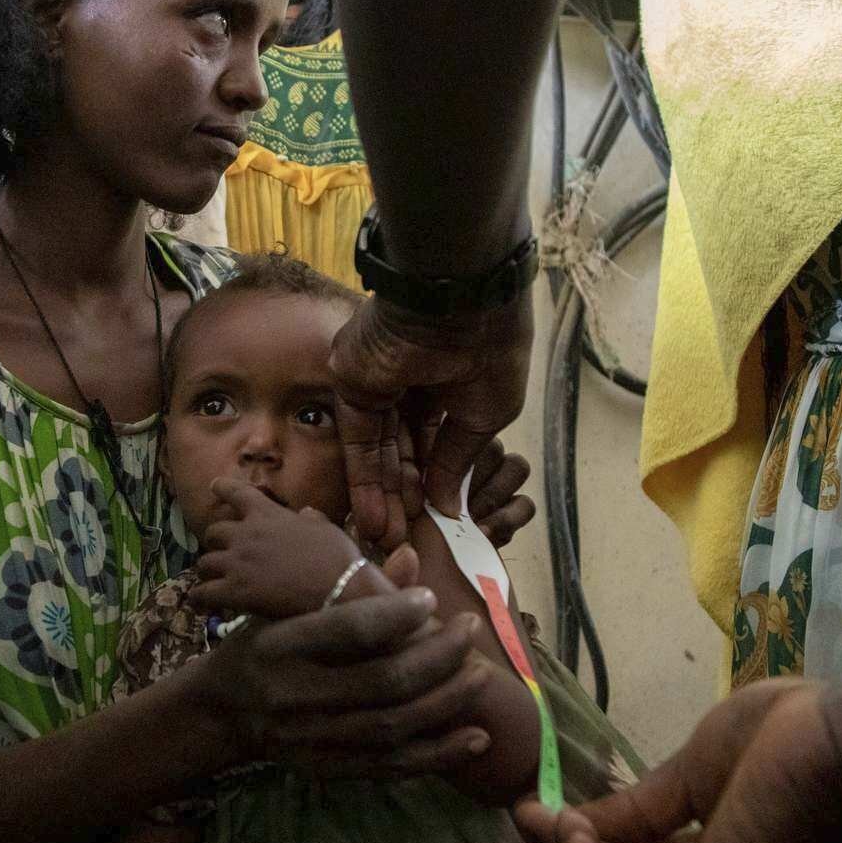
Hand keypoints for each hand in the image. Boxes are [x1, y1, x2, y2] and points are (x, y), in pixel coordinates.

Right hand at [185, 583, 495, 775]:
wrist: (221, 712)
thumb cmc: (262, 645)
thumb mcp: (285, 608)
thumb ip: (347, 589)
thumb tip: (411, 557)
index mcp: (280, 646)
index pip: (346, 630)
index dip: (395, 614)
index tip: (432, 599)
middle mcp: (293, 695)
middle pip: (381, 681)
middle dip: (438, 657)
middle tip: (470, 631)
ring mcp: (310, 738)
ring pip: (392, 726)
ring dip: (447, 703)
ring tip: (481, 676)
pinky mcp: (327, 768)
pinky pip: (391, 767)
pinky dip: (438, 754)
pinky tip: (475, 738)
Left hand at [193, 479, 367, 618]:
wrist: (338, 589)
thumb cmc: (337, 557)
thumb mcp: (325, 527)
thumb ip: (310, 518)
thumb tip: (306, 512)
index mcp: (267, 514)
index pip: (237, 493)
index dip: (222, 488)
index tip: (214, 485)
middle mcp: (245, 535)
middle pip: (213, 532)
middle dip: (215, 542)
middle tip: (222, 552)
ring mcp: (236, 563)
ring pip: (203, 563)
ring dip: (207, 571)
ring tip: (211, 580)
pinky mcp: (234, 591)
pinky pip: (203, 594)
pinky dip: (198, 598)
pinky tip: (198, 604)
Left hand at [331, 289, 534, 548]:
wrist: (458, 301)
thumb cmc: (489, 350)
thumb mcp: (486, 415)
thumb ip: (458, 461)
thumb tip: (446, 506)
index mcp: (448, 385)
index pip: (435, 443)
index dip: (435, 484)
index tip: (435, 524)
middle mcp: (411, 386)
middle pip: (403, 452)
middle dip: (405, 498)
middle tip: (404, 541)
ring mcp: (377, 385)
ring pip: (378, 451)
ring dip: (383, 496)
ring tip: (388, 539)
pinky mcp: (352, 386)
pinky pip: (358, 440)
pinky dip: (364, 478)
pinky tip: (374, 515)